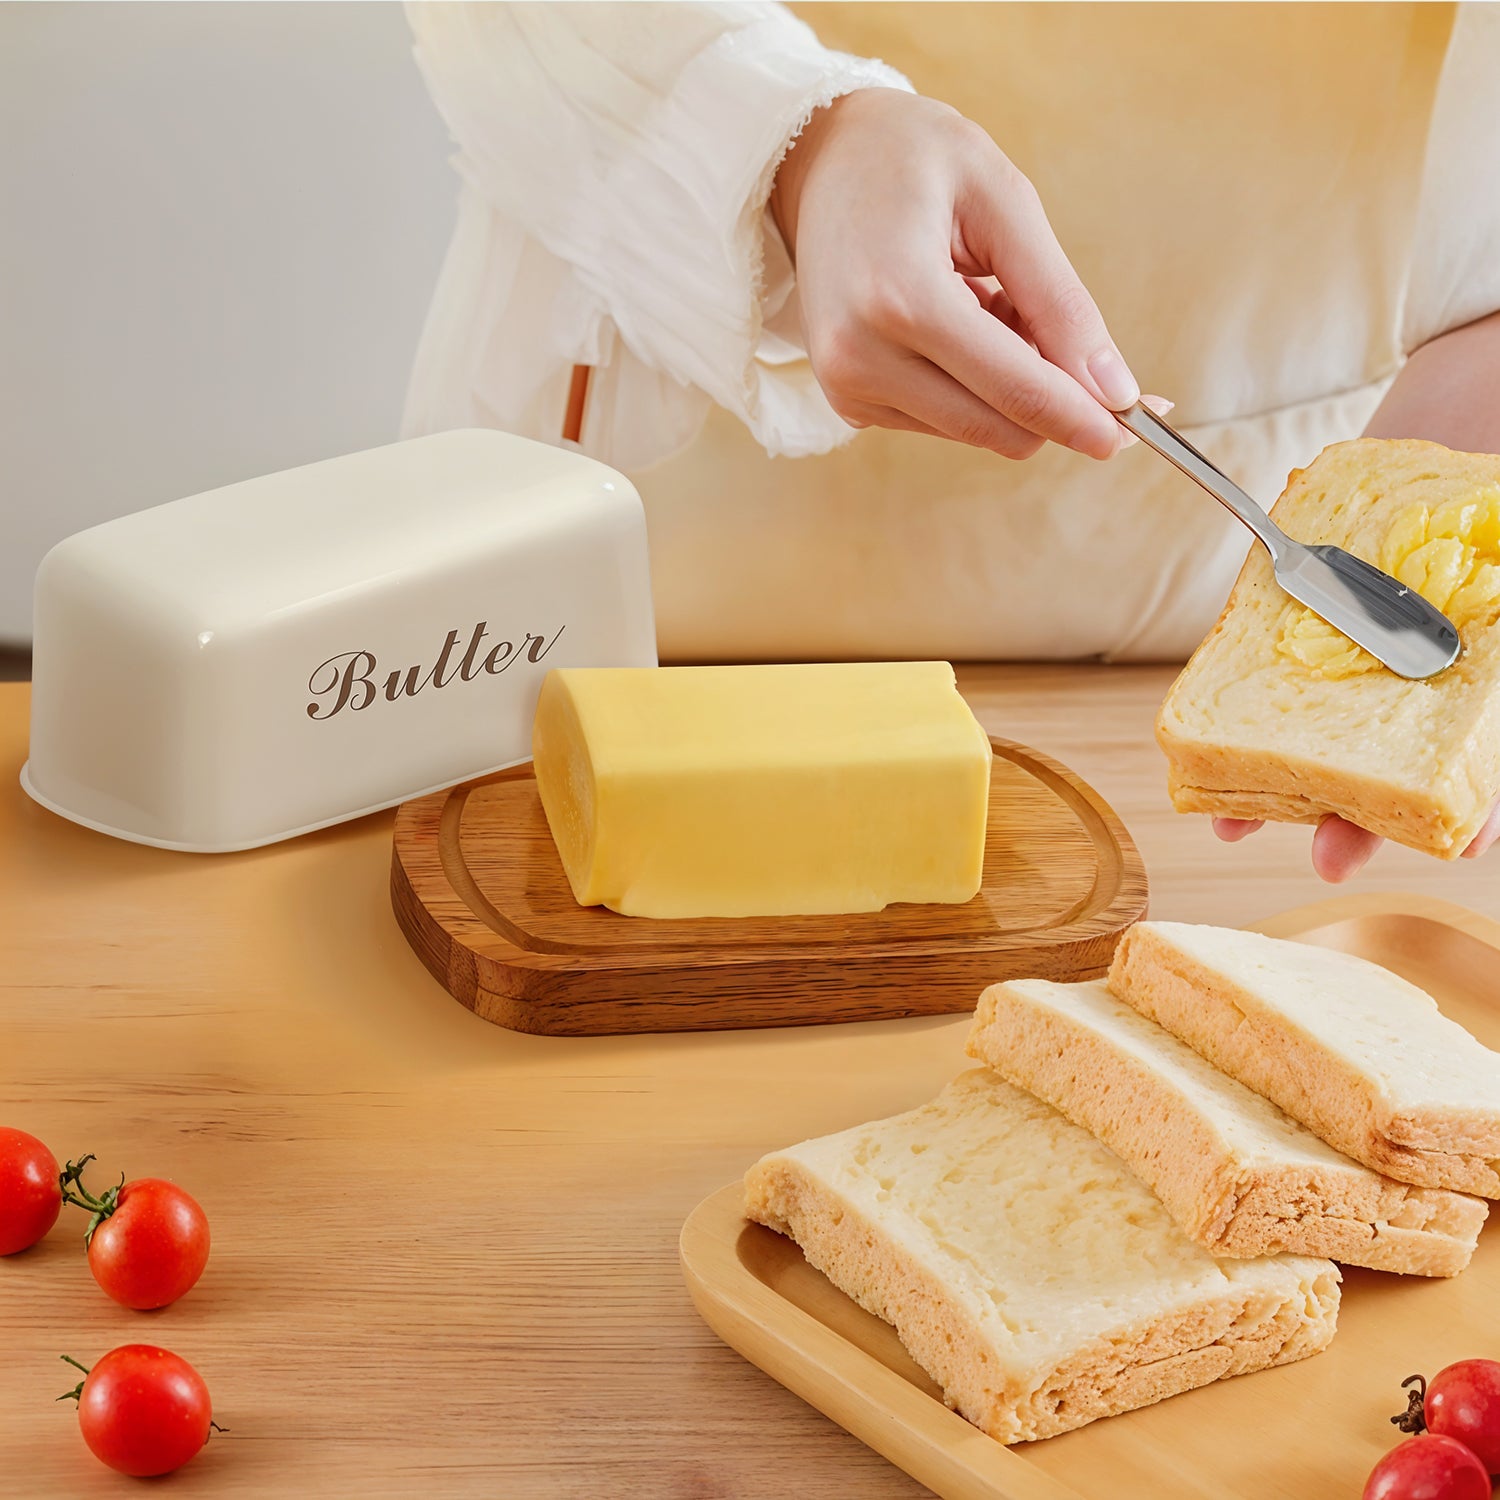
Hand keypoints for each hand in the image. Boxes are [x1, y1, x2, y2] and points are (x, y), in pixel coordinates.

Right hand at [770, 89, 1140, 459]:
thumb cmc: (912, 161)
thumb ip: (1060, 301)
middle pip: (999, 428)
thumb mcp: (1004, 202)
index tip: (1138, 428)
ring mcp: (849, 388)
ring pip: (978, 430)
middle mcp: (861, 359)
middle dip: (1053, 396)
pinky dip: (974, 384)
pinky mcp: (849, 403)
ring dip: (1010, 382)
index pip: (1015, 391)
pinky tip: (958, 322)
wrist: (816, 162)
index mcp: (900, 299)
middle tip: (1058, 324)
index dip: (1085, 417)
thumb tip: (1114, 390)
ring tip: (985, 299)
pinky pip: (946, 420)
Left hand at [1219, 308, 1499, 882]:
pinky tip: (1203, 741)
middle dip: (1362, 820)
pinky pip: (1270, 671)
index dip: (1474, 813)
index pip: (1486, 765)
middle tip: (1328, 858)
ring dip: (1285, 785)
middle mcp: (1430, 677)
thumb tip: (1482, 690)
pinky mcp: (1308, 616)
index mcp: (1485, 682)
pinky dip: (1240, 710)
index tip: (1457, 844)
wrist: (1473, 398)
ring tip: (1234, 822)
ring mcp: (1367, 651)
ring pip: (1326, 739)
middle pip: (1398, 770)